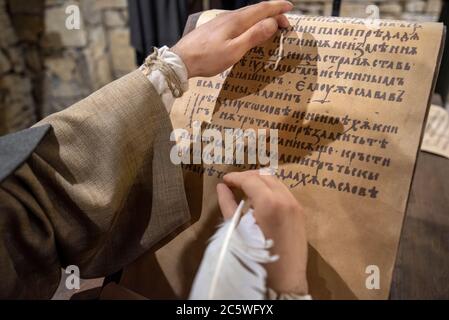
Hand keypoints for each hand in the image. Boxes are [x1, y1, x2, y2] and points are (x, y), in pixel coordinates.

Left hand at [171, 1, 292, 77]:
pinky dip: (250, 23)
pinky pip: (238, 21)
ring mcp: (221, 22)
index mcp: (237, 21)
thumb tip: (272, 23)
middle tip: (284, 23)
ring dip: (261, 18)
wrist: (181, 60)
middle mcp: (229, 17)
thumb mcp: (234, 51)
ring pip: (247, 15)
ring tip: (271, 26)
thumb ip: (253, 36)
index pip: (262, 9)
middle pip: (256, 10)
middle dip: (273, 13)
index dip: (278, 7)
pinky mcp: (215, 28)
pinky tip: (248, 31)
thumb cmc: (207, 58)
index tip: (290, 9)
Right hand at [217, 170, 307, 294]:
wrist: (284, 280)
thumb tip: (221, 187)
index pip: (250, 179)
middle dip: (247, 176)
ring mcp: (295, 204)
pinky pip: (284, 191)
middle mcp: (285, 198)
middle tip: (233, 183)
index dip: (235, 177)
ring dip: (260, 181)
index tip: (224, 179)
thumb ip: (228, 204)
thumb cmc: (256, 257)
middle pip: (264, 175)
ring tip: (246, 189)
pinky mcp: (300, 212)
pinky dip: (271, 189)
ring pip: (276, 181)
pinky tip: (261, 200)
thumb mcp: (237, 230)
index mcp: (269, 202)